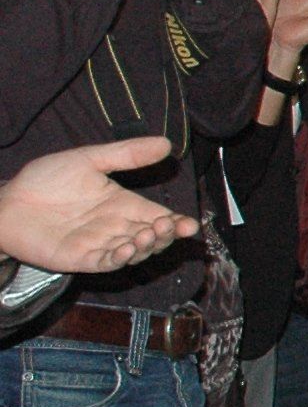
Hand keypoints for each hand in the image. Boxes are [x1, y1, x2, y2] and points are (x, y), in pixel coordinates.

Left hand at [0, 138, 197, 276]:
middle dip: (166, 235)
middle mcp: (116, 227)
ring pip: (136, 252)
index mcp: (122, 204)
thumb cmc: (45, 180)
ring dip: (147, 247)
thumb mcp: (88, 159)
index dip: (177, 223)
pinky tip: (128, 248)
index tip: (191, 224)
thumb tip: (167, 143)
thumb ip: (126, 155)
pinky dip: (122, 259)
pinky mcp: (82, 259)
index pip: (158, 216)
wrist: (7, 204)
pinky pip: (108, 263)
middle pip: (153, 237)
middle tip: (168, 226)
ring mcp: (100, 244)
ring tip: (147, 235)